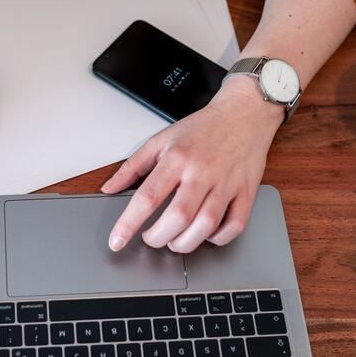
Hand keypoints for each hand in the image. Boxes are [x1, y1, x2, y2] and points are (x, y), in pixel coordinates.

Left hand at [101, 80, 283, 252]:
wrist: (244, 114)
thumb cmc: (202, 129)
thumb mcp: (161, 140)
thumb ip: (132, 166)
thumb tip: (109, 188)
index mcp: (177, 159)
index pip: (147, 197)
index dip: (128, 224)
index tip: (117, 241)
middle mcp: (202, 172)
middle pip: (178, 217)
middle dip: (158, 238)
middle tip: (151, 238)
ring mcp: (226, 183)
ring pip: (206, 225)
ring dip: (185, 243)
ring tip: (174, 240)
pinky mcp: (246, 192)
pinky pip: (235, 225)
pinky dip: (218, 238)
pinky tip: (205, 234)